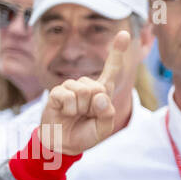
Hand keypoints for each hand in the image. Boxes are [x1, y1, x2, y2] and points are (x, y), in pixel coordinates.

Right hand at [38, 30, 126, 156]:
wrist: (63, 145)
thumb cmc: (84, 135)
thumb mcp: (104, 128)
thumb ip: (107, 114)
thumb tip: (99, 96)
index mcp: (101, 92)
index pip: (111, 70)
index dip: (117, 52)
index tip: (124, 34)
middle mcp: (86, 86)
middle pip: (98, 87)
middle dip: (94, 106)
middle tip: (85, 116)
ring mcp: (70, 88)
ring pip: (83, 90)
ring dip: (80, 108)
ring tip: (74, 115)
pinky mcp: (56, 94)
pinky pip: (67, 96)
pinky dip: (68, 108)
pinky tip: (65, 113)